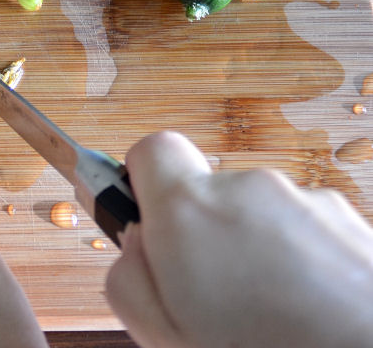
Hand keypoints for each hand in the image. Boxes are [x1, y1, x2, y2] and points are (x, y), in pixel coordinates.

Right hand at [106, 131, 372, 347]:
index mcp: (190, 209)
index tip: (149, 222)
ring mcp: (307, 202)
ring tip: (271, 316)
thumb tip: (136, 242)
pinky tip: (310, 313)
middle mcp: (248, 189)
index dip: (144, 182)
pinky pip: (308, 233)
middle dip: (205, 236)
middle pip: (209, 192)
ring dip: (258, 253)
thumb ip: (127, 276)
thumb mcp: (160, 332)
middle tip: (215, 299)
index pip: (151, 149)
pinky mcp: (352, 223)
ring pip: (261, 216)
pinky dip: (304, 264)